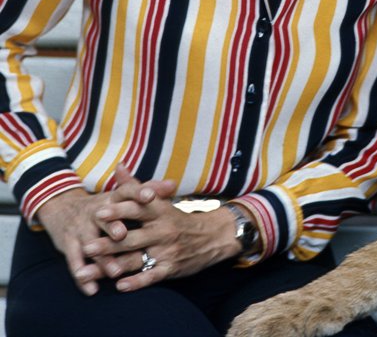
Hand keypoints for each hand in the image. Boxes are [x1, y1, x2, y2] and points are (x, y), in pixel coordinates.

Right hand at [35, 164, 174, 294]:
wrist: (64, 209)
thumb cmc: (106, 205)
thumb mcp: (123, 195)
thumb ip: (148, 190)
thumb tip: (172, 184)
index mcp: (112, 197)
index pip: (126, 191)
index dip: (138, 192)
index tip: (150, 196)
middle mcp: (95, 211)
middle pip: (105, 218)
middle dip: (112, 226)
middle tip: (122, 235)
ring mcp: (80, 228)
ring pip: (90, 243)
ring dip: (102, 258)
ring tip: (115, 271)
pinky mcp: (68, 244)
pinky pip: (74, 261)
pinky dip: (82, 276)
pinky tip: (92, 290)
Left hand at [81, 165, 240, 291]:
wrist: (214, 236)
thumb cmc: (179, 218)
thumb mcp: (162, 200)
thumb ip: (136, 186)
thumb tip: (118, 167)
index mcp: (160, 211)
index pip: (138, 209)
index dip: (119, 210)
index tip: (99, 212)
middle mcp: (163, 230)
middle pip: (132, 237)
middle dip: (108, 243)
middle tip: (86, 246)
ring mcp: (166, 251)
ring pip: (135, 260)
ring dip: (111, 267)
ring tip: (86, 272)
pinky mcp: (171, 268)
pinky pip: (152, 276)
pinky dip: (136, 282)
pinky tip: (120, 286)